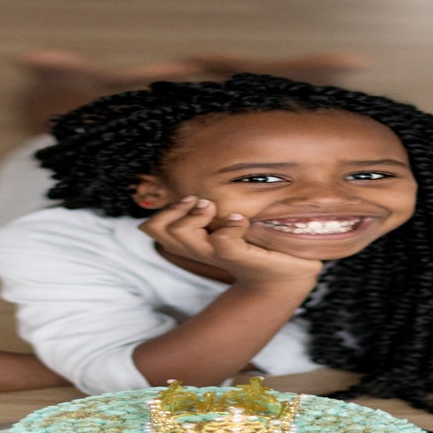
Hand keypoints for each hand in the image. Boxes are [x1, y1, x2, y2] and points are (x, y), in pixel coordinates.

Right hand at [140, 197, 322, 283]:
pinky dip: (231, 225)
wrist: (281, 275)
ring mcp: (214, 254)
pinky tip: (242, 221)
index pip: (150, 227)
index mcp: (189, 240)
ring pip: (180, 232)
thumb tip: (197, 157)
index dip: (164, 210)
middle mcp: (196, 248)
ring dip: (196, 213)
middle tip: (203, 203)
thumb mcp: (227, 220)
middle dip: (175, 208)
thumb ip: (211, 203)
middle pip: (155, 228)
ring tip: (215, 208)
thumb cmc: (254, 242)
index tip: (190, 200)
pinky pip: (222, 240)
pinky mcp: (237, 257)